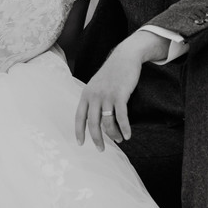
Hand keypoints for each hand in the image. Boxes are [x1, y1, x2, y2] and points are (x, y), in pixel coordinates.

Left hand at [74, 31, 167, 150]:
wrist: (124, 57)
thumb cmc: (112, 73)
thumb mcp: (96, 85)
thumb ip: (93, 99)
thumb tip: (95, 119)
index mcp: (86, 94)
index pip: (79, 117)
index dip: (79, 132)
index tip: (81, 144)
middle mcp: (94, 96)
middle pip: (93, 124)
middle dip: (97, 139)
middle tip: (101, 149)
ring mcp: (107, 96)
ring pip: (108, 122)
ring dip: (114, 134)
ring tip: (120, 139)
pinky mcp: (120, 95)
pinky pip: (122, 117)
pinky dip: (125, 128)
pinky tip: (128, 135)